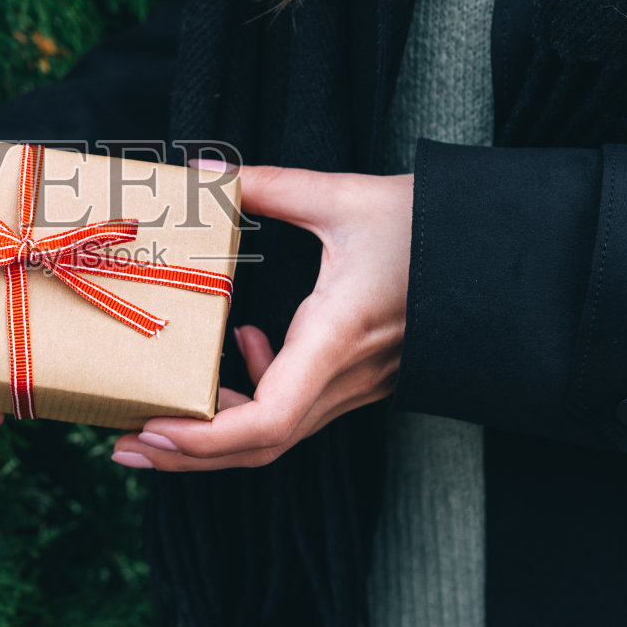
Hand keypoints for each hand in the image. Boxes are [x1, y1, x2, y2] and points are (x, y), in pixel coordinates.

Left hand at [111, 163, 412, 470]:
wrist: (504, 253)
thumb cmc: (431, 224)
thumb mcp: (345, 196)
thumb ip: (272, 185)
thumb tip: (207, 172)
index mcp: (336, 336)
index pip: (269, 418)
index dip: (205, 439)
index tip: (150, 430)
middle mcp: (346, 376)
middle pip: (260, 446)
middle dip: (186, 454)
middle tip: (122, 444)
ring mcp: (357, 386)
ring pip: (277, 434)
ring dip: (213, 433)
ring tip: (156, 415)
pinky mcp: (361, 380)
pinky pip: (298, 411)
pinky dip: (254, 398)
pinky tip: (241, 347)